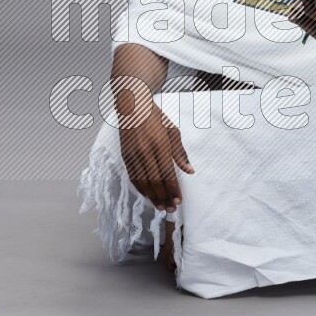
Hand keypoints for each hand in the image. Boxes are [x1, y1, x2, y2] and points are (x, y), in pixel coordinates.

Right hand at [119, 103, 194, 221]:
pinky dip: (140, 188)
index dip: (173, 189)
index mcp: (160, 144)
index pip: (167, 173)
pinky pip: (133, 176)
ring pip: (143, 181)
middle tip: (170, 209)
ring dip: (152, 196)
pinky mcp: (125, 156)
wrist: (132, 107)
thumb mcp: (172, 131)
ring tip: (160, 206)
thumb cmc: (155, 118)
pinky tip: (147, 195)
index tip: (179, 200)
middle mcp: (145, 151)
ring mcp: (133, 154)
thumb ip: (180, 153)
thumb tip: (190, 171)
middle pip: (154, 181)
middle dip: (164, 197)